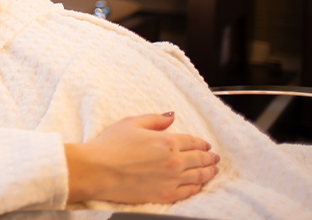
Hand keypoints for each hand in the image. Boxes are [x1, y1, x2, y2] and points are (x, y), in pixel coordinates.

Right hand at [65, 113, 219, 204]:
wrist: (97, 170)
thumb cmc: (110, 145)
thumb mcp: (131, 123)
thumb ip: (155, 119)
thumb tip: (172, 116)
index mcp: (167, 141)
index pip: (193, 142)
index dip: (202, 143)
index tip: (206, 145)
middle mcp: (174, 161)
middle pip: (200, 159)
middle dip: (209, 158)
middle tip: (214, 158)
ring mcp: (171, 180)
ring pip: (199, 176)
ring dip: (208, 172)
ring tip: (212, 171)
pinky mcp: (165, 195)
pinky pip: (189, 192)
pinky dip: (197, 188)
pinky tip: (199, 185)